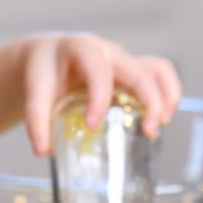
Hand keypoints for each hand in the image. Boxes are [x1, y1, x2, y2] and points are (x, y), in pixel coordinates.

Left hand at [20, 33, 182, 154]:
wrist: (46, 55)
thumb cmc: (42, 74)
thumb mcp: (34, 91)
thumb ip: (37, 120)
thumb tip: (43, 151)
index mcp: (77, 50)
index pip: (95, 69)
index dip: (98, 97)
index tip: (92, 125)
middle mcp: (104, 51)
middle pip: (135, 70)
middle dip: (146, 100)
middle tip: (147, 131)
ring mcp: (120, 58)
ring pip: (153, 69)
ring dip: (162, 98)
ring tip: (158, 127)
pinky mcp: (131, 68)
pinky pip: (159, 73)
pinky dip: (168, 93)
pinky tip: (165, 117)